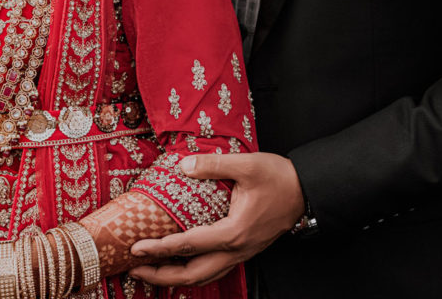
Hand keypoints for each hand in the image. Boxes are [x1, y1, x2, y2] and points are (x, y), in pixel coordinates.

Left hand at [129, 152, 305, 285]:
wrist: (305, 191)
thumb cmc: (278, 178)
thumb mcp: (247, 165)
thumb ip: (214, 165)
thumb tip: (185, 165)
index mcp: (232, 232)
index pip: (187, 245)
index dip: (159, 248)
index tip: (136, 247)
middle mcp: (236, 250)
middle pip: (192, 275)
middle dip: (161, 275)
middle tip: (136, 269)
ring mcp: (241, 253)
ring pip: (204, 276)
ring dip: (176, 277)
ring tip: (153, 271)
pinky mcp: (244, 250)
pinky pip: (214, 270)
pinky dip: (194, 272)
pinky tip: (183, 264)